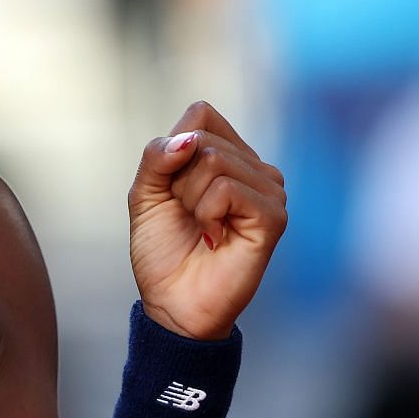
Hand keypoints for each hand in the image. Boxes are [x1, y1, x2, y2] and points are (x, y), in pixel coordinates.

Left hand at [128, 100, 287, 339]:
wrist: (173, 303)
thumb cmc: (163, 252)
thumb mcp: (145, 194)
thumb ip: (157, 156)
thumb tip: (188, 139)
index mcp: (230, 156)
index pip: (201, 114)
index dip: (173, 148)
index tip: (172, 190)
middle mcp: (256, 168)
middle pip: (203, 137)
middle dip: (177, 181)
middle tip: (188, 216)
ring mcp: (270, 190)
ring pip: (214, 160)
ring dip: (191, 200)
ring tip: (202, 228)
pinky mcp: (273, 216)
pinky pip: (226, 188)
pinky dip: (206, 213)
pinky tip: (214, 237)